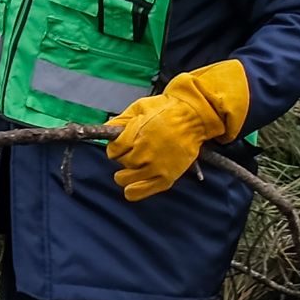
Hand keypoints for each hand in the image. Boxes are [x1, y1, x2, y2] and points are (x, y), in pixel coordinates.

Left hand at [104, 61, 250, 201]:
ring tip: (134, 167)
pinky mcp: (166, 178)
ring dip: (126, 174)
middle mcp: (144, 153)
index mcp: (136, 134)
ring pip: (126, 179)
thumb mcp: (140, 107)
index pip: (113, 151)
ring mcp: (155, 167)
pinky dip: (133, 190)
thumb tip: (106, 131)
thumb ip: (120, 120)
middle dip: (124, 157)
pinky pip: (139, 192)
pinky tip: (133, 185)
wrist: (194, 117)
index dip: (115, 148)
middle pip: (121, 163)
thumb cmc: (167, 110)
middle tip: (134, 151)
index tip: (121, 145)